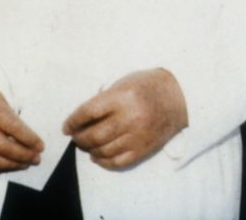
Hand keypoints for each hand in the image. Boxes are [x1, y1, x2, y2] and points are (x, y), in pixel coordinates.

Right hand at [0, 68, 43, 175]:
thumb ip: (6, 115)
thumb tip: (24, 138)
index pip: (14, 128)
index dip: (29, 140)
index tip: (40, 146)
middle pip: (3, 148)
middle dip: (23, 156)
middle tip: (35, 159)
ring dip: (10, 165)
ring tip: (23, 164)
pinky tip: (2, 167)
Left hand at [63, 68, 187, 169]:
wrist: (178, 97)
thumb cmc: (146, 86)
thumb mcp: (123, 83)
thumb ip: (104, 100)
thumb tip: (81, 119)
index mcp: (122, 97)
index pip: (89, 112)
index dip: (73, 121)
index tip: (66, 127)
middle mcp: (130, 117)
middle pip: (94, 135)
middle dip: (79, 138)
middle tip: (75, 137)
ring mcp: (138, 135)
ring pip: (104, 150)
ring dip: (89, 150)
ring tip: (85, 146)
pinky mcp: (144, 149)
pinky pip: (118, 161)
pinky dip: (104, 161)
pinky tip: (97, 156)